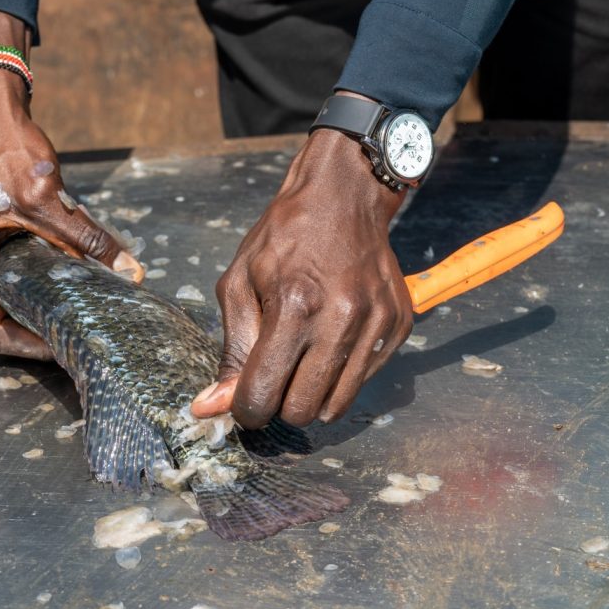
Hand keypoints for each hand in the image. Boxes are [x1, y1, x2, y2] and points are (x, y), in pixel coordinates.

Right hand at [0, 12, 141, 357]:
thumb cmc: (5, 150)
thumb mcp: (48, 198)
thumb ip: (86, 239)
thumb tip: (129, 271)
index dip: (30, 347)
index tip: (65, 347)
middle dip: (33, 335)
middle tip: (74, 337)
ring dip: (30, 315)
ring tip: (69, 319)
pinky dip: (26, 293)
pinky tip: (58, 291)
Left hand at [191, 125, 412, 428]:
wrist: (344, 197)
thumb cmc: (283, 238)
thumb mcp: (239, 283)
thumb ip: (230, 350)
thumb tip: (209, 408)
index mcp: (293, 307)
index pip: (262, 395)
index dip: (245, 407)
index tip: (245, 395)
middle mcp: (340, 320)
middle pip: (302, 411)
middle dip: (281, 402)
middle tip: (277, 371)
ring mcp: (376, 324)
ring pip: (336, 406)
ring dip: (313, 392)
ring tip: (305, 354)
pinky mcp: (399, 326)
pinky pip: (365, 381)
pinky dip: (344, 372)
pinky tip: (334, 336)